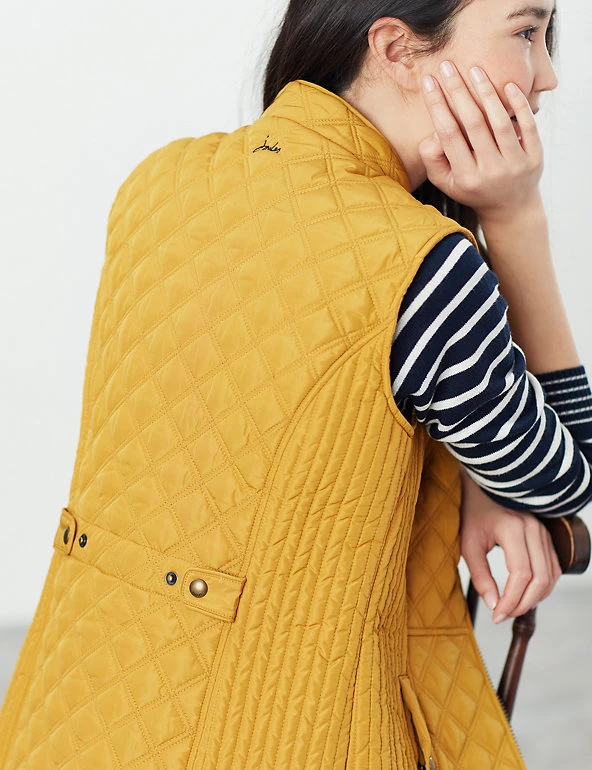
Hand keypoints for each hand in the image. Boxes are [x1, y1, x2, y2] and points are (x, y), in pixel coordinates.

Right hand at [417, 60, 543, 219]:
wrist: (511, 208)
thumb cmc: (472, 189)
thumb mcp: (446, 182)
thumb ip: (433, 159)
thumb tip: (434, 131)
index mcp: (466, 177)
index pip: (448, 134)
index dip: (437, 105)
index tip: (429, 80)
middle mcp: (490, 171)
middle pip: (472, 123)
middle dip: (457, 91)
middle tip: (447, 65)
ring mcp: (515, 164)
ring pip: (499, 121)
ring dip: (486, 92)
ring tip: (474, 70)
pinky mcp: (535, 156)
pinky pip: (527, 126)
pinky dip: (518, 104)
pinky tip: (507, 85)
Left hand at [459, 466, 561, 622]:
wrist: (483, 486)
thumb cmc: (472, 512)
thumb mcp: (468, 544)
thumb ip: (480, 575)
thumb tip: (494, 606)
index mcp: (512, 528)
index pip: (521, 574)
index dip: (511, 600)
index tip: (496, 615)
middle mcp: (534, 529)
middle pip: (540, 579)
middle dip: (523, 603)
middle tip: (503, 615)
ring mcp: (543, 532)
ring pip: (551, 576)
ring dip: (535, 598)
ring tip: (511, 607)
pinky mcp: (546, 536)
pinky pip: (553, 568)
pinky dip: (542, 586)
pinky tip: (525, 594)